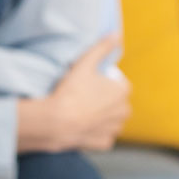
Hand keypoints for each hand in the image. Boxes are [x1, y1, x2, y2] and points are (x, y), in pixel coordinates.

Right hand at [18, 34, 130, 152]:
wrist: (55, 122)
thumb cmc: (71, 91)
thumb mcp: (85, 62)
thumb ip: (103, 47)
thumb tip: (117, 35)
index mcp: (123, 92)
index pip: (119, 84)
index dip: (106, 82)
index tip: (91, 83)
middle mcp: (124, 111)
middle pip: (117, 102)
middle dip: (106, 100)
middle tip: (85, 97)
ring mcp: (114, 129)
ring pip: (112, 120)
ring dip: (102, 117)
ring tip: (83, 111)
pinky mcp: (104, 143)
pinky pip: (103, 135)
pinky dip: (96, 132)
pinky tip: (83, 125)